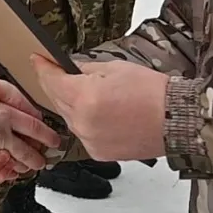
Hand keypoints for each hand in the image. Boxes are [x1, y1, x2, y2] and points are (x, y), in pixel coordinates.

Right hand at [0, 73, 58, 184]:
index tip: (54, 140)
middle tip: (43, 159)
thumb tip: (18, 105)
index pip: (34, 126)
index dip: (47, 134)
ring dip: (20, 167)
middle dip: (37, 157)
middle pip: (26, 151)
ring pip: (10, 166)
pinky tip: (2, 171)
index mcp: (4, 113)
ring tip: (23, 165)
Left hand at [30, 56, 168, 160]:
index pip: (52, 81)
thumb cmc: (153, 93)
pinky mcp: (98, 153)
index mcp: (84, 98)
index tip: (37, 60)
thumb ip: (86, 70)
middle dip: (56, 85)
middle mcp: (83, 122)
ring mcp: (89, 140)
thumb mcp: (115, 68)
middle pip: (56, 100)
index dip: (42, 68)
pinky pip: (82, 134)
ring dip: (71, 104)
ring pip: (68, 118)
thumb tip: (71, 69)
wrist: (176, 119)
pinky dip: (84, 122)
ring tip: (88, 93)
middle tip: (58, 72)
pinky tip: (98, 113)